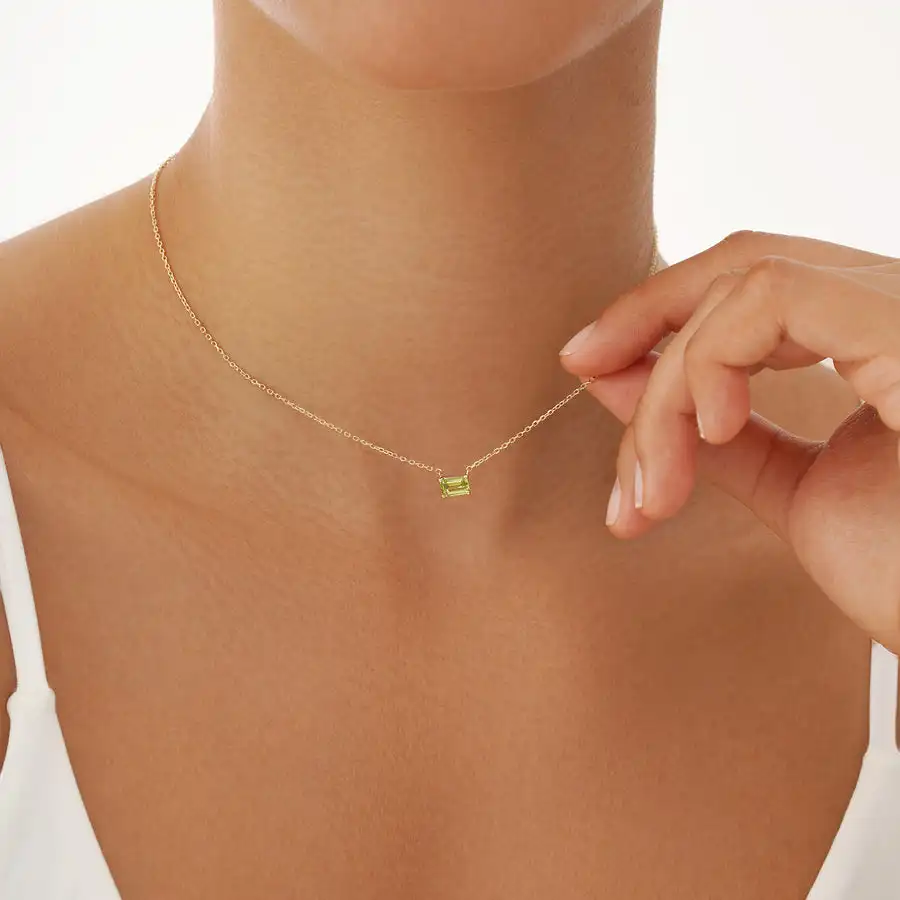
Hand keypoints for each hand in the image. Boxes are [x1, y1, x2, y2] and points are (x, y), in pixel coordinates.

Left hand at [559, 230, 899, 653]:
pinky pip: (775, 298)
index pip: (761, 282)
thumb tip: (614, 373)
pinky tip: (710, 430)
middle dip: (646, 318)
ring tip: (657, 484)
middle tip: (582, 367)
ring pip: (745, 284)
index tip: (590, 359)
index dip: (664, 308)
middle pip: (745, 263)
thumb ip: (719, 434)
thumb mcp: (799, 493)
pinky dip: (711, 360)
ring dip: (671, 384)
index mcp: (888, 341)